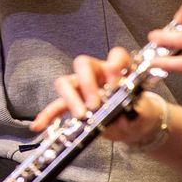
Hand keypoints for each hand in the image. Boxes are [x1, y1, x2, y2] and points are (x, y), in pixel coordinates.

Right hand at [32, 47, 167, 146]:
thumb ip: (133, 113)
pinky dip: (48, 115)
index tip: (118, 82)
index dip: (116, 64)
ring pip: (66, 82)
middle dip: (86, 82)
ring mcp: (82, 88)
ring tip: (81, 115)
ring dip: (70, 98)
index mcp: (117, 69)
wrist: (132, 126)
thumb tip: (122, 117)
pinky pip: (57, 106)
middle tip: (94, 104)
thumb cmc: (137, 112)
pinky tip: (40, 124)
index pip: (116, 55)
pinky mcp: (73, 104)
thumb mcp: (140, 113)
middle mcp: (97, 74)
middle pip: (83, 63)